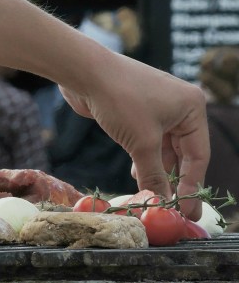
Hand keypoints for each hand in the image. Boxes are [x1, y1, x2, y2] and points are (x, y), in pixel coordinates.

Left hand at [60, 50, 209, 219]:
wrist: (84, 71)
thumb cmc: (119, 99)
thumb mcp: (141, 143)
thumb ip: (154, 176)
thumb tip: (161, 203)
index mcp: (192, 107)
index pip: (198, 155)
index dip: (191, 185)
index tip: (186, 211)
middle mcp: (179, 104)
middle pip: (182, 152)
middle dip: (173, 179)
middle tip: (171, 207)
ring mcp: (156, 105)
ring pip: (162, 147)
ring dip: (155, 169)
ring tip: (149, 192)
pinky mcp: (135, 108)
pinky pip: (146, 139)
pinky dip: (143, 157)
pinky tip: (136, 173)